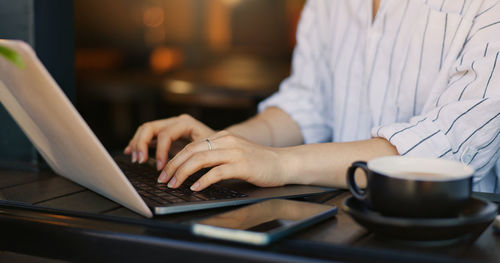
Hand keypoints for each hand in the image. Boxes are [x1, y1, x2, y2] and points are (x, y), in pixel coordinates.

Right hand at [124, 114, 215, 169]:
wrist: (224, 143)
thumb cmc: (218, 148)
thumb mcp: (208, 152)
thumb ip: (194, 159)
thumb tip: (181, 173)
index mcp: (186, 123)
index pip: (165, 134)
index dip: (160, 151)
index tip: (161, 168)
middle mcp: (175, 122)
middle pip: (150, 127)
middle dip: (142, 144)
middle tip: (140, 161)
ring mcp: (169, 126)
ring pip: (146, 129)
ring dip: (138, 143)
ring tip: (136, 159)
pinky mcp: (165, 134)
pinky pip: (147, 135)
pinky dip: (139, 143)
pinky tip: (132, 152)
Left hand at [157, 130, 288, 190]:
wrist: (284, 163)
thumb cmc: (259, 162)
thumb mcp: (234, 153)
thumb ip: (216, 157)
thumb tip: (192, 170)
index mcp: (222, 137)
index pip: (191, 145)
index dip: (175, 158)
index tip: (165, 171)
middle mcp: (226, 141)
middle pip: (191, 151)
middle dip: (173, 166)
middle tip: (163, 179)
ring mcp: (234, 152)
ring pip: (200, 159)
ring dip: (183, 173)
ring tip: (174, 184)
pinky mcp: (242, 165)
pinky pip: (217, 172)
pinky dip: (203, 181)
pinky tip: (195, 188)